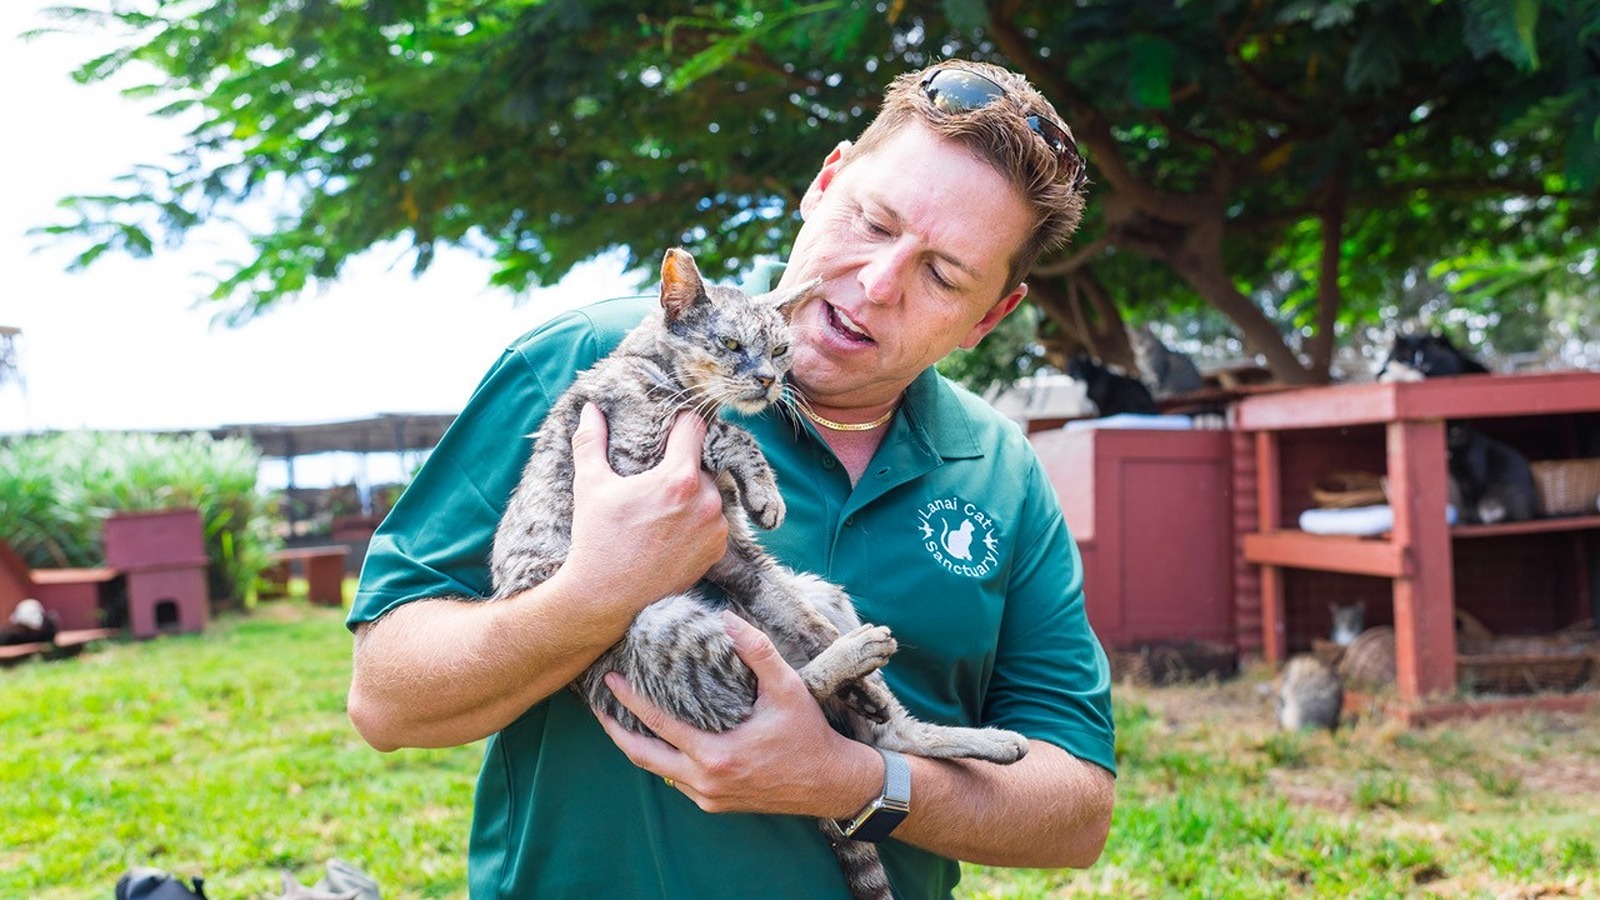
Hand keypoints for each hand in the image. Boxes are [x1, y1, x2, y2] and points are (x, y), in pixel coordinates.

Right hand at [561, 403, 729, 611]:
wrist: (605, 598)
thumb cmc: (596, 539)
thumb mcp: (590, 485)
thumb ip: (592, 440)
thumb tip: (591, 408)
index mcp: (678, 478)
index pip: (694, 426)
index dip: (680, 421)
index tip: (668, 425)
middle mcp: (706, 501)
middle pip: (702, 462)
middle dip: (682, 463)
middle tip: (656, 475)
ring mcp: (716, 528)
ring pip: (711, 492)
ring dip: (692, 493)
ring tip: (662, 507)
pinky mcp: (717, 551)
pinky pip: (714, 521)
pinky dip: (698, 520)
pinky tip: (671, 530)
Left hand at [598, 612, 878, 818]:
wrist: (830, 782)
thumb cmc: (808, 734)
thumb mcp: (787, 688)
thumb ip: (757, 652)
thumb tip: (727, 619)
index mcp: (716, 754)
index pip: (659, 724)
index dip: (630, 701)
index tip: (610, 680)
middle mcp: (705, 781)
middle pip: (643, 756)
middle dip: (616, 731)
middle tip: (598, 706)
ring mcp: (708, 797)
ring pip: (657, 771)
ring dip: (638, 746)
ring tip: (622, 720)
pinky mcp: (715, 804)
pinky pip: (677, 781)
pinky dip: (662, 760)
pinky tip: (660, 740)